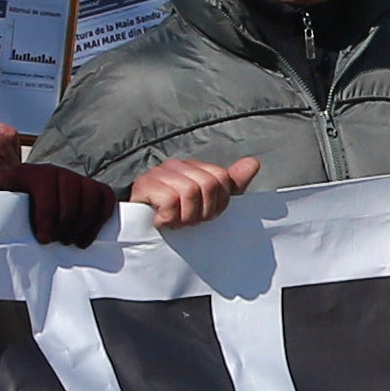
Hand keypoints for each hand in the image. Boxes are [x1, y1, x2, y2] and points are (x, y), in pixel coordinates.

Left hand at [9, 161, 117, 246]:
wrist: (29, 189)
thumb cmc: (12, 199)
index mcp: (31, 173)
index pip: (46, 192)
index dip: (47, 218)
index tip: (45, 240)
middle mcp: (56, 171)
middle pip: (71, 198)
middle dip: (66, 225)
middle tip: (59, 241)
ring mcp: (77, 177)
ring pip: (90, 198)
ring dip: (83, 224)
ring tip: (71, 241)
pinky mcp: (93, 186)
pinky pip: (106, 198)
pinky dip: (100, 218)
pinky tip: (86, 236)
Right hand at [134, 154, 260, 229]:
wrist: (136, 227)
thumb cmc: (175, 217)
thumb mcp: (208, 203)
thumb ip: (231, 185)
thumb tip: (253, 163)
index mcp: (195, 168)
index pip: (222, 178)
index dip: (219, 204)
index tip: (205, 216)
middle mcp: (178, 166)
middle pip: (208, 185)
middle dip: (202, 212)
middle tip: (188, 221)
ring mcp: (160, 173)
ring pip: (190, 192)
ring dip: (184, 217)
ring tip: (175, 222)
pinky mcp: (143, 185)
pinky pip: (169, 200)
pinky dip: (168, 218)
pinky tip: (161, 221)